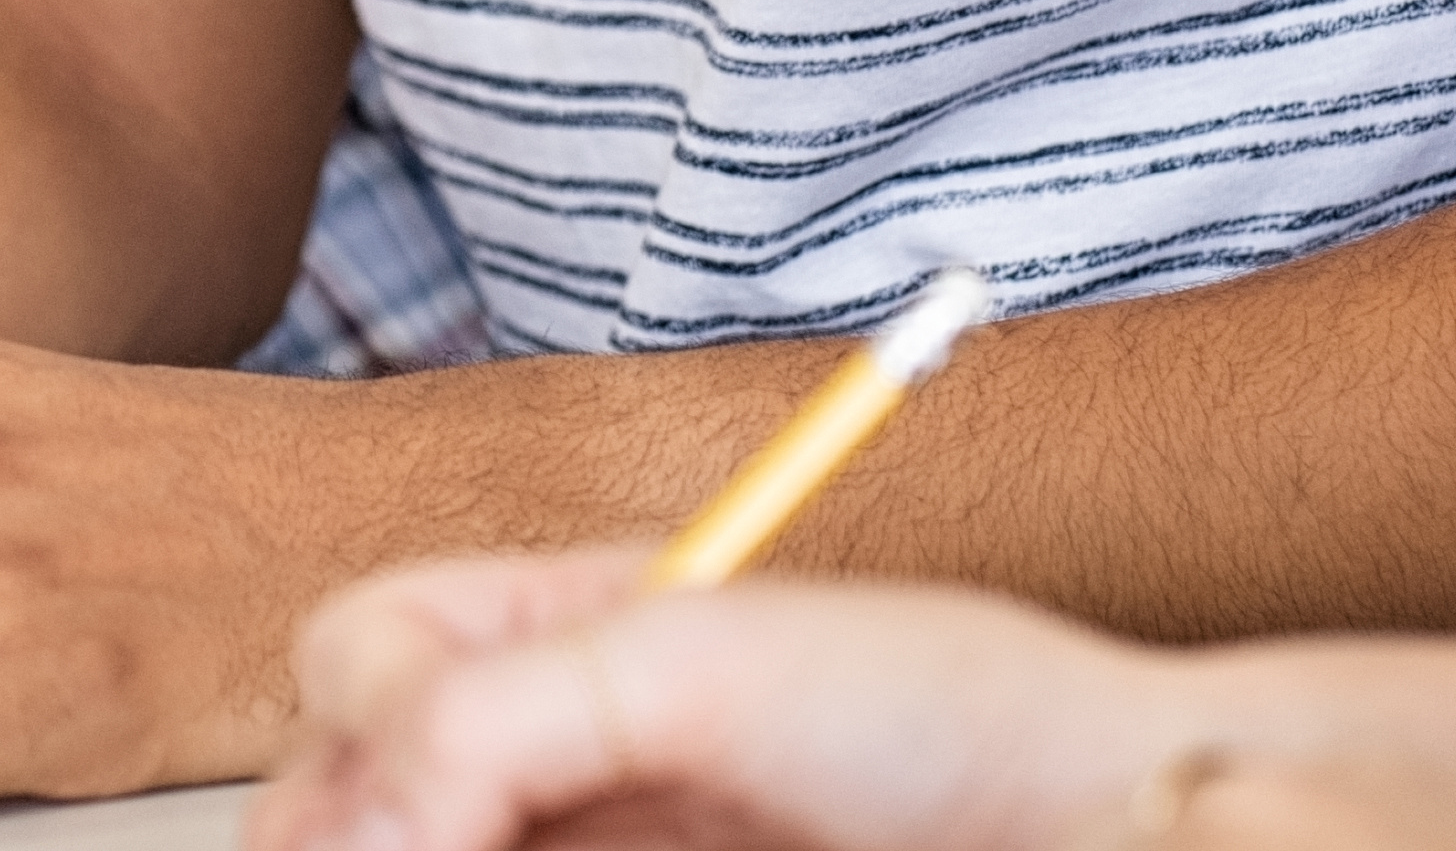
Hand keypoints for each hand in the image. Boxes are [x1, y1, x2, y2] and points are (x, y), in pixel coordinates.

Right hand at [262, 550, 1455, 850]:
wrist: (1107, 813)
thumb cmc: (945, 710)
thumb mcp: (702, 658)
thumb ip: (495, 708)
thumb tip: (356, 822)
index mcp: (563, 626)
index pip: (360, 654)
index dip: (369, 723)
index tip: (436, 808)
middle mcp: (556, 746)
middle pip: (348, 793)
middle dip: (363, 832)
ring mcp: (593, 841)